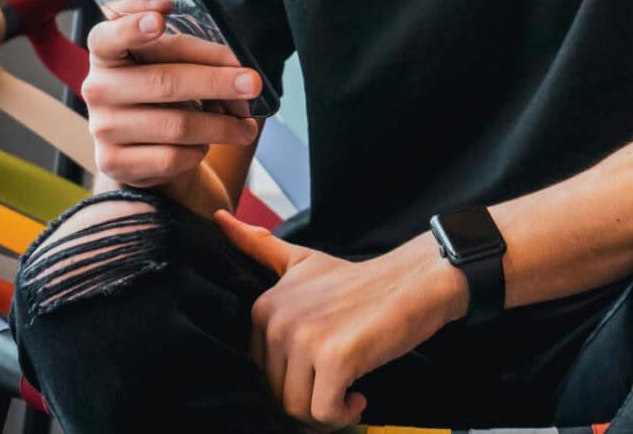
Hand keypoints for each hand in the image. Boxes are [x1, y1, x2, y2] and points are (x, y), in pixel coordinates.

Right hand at [82, 0, 261, 187]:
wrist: (140, 149)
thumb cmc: (162, 94)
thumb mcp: (171, 64)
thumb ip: (194, 53)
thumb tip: (234, 60)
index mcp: (107, 53)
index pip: (109, 35)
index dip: (134, 26)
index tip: (161, 19)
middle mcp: (98, 88)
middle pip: (165, 82)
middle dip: (216, 82)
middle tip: (252, 84)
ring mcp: (103, 127)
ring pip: (177, 125)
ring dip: (222, 126)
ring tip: (246, 127)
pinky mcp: (115, 162)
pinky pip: (172, 157)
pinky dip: (199, 152)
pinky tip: (204, 145)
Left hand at [214, 211, 469, 431]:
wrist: (414, 280)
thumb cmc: (360, 281)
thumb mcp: (303, 259)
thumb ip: (259, 246)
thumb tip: (217, 217)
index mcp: (264, 307)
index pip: (260, 372)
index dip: (292, 379)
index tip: (321, 368)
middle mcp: (277, 321)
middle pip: (278, 394)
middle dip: (310, 398)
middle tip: (339, 383)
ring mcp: (304, 339)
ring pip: (298, 408)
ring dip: (327, 411)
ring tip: (349, 388)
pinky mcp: (334, 359)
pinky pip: (325, 412)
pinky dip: (344, 414)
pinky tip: (359, 395)